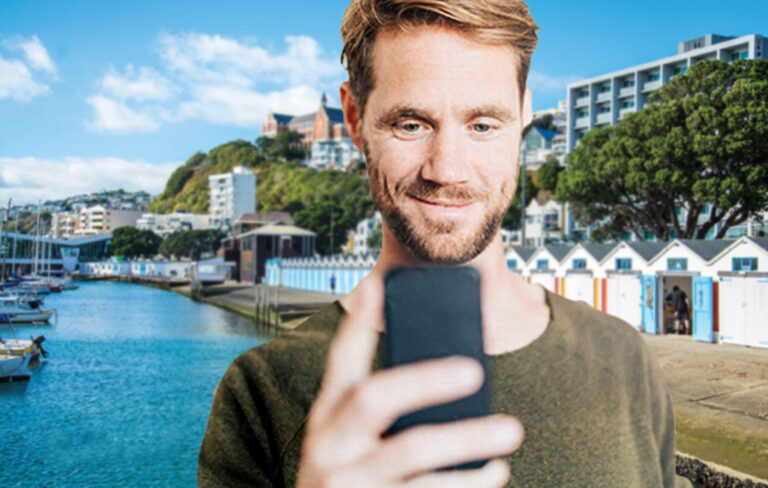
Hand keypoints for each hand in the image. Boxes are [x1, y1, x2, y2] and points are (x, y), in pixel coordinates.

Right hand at [295, 304, 523, 486]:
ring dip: (466, 440)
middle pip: (375, 398)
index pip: (340, 360)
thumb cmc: (347, 476)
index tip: (375, 286)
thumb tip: (440, 363)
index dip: (357, 324)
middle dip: (425, 379)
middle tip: (475, 371)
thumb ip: (378, 406)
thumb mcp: (346, 439)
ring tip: (508, 432)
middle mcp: (330, 444)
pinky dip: (466, 485)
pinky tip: (493, 473)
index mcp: (327, 415)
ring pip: (412, 451)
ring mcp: (349, 481)